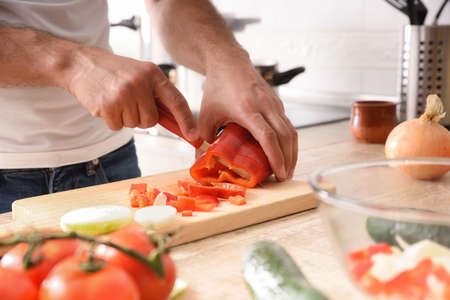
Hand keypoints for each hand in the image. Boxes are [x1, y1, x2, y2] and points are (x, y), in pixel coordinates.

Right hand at [66, 47, 196, 139]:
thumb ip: (157, 95)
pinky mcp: (108, 105)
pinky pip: (117, 127)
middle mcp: (140, 83)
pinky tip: (105, 104)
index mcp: (153, 74)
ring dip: (125, 117)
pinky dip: (111, 120)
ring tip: (115, 98)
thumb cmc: (114, 72)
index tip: (195, 135)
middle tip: (128, 101)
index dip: (187, 120)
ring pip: (134, 124)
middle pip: (151, 120)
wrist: (81, 64)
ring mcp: (124, 94)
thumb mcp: (140, 75)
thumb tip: (177, 122)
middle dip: (141, 117)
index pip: (177, 101)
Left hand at [198, 56, 297, 179]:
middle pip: (285, 136)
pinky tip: (284, 153)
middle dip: (288, 160)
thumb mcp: (206, 114)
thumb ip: (204, 138)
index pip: (267, 136)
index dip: (276, 157)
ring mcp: (274, 103)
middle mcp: (265, 106)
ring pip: (291, 131)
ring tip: (287, 169)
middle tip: (284, 178)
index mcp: (247, 109)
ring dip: (292, 152)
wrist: (229, 62)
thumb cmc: (217, 89)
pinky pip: (288, 125)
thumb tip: (202, 161)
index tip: (279, 174)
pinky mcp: (278, 103)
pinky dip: (289, 142)